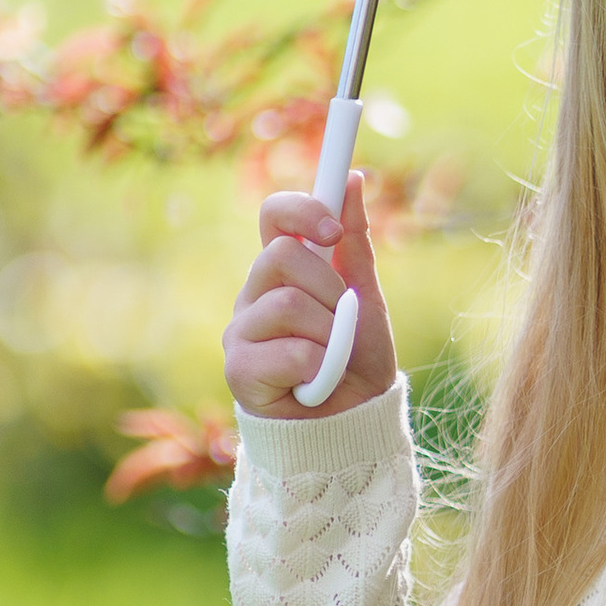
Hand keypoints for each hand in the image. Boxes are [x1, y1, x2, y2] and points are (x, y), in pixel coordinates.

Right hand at [223, 175, 398, 419]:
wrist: (354, 425)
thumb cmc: (356, 363)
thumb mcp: (366, 299)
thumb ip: (354, 244)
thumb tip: (354, 180)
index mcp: (283, 272)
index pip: (275, 217)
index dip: (301, 210)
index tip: (332, 229)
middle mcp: (254, 295)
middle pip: (281, 256)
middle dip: (329, 289)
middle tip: (343, 321)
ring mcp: (241, 332)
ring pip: (287, 304)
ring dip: (330, 334)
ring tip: (332, 359)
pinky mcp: (239, 370)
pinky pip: (291, 351)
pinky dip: (320, 368)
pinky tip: (315, 384)